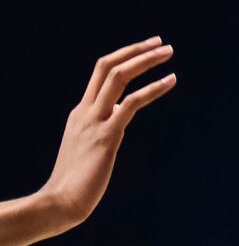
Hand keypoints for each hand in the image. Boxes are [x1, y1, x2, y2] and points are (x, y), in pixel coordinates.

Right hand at [43, 37, 176, 228]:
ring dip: (145, 61)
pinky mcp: (107, 136)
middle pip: (107, 67)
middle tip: (161, 43)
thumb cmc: (76, 181)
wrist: (60, 203)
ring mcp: (94, 122)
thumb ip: (102, 128)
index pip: (100, 73)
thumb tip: (120, 115)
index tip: (146, 49)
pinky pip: (132, 103)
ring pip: (118, 77)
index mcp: (80, 113)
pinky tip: (171, 81)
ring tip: (169, 52)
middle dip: (135, 51)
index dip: (124, 57)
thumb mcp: (87, 146)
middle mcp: (85, 112)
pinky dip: (153, 88)